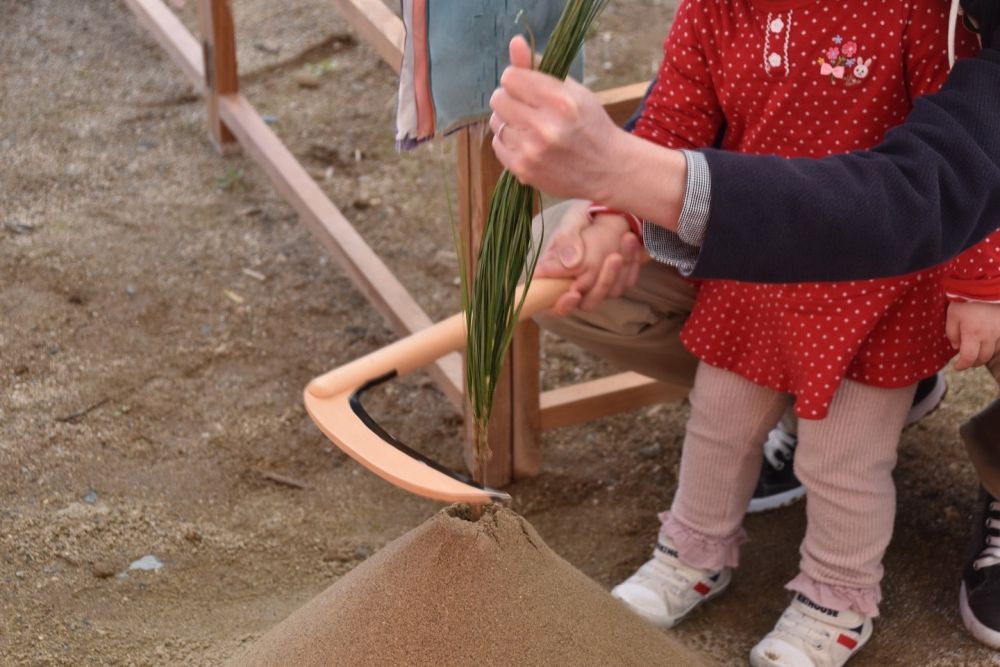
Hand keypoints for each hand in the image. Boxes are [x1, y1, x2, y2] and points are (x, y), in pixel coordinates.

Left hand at [488, 35, 626, 202]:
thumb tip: (515, 42)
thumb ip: (539, 67)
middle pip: (498, 98)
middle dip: (511, 99)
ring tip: (532, 128)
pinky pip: (497, 144)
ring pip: (496, 122)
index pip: (511, 77)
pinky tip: (528, 143)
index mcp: (560, 101)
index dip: (518, 80)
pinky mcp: (523, 170)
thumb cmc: (590, 124)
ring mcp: (531, 151)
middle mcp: (544, 126)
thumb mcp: (574, 90)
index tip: (528, 87)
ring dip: (509, 121)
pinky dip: (509, 141)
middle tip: (529, 108)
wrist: (607, 169)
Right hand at [533, 201, 641, 314]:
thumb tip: (571, 263)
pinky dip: (632, 263)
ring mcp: (597, 286)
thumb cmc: (580, 219)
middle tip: (614, 257)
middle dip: (602, 283)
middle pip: (587, 303)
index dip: (563, 305)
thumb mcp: (570, 222)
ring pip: (610, 292)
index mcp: (554, 275)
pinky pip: (627, 282)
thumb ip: (566, 240)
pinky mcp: (616, 282)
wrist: (603, 213)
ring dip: (620, 269)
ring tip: (627, 238)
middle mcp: (575, 286)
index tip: (574, 293)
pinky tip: (630, 240)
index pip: (552, 303)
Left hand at [946, 301, 999, 369]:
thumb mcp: (952, 315)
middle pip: (982, 358)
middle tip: (965, 359)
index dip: (962, 365)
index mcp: (973, 333)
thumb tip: (957, 347)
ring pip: (992, 352)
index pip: (969, 358)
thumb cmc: (966, 301)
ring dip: (983, 355)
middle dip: (972, 362)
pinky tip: (985, 342)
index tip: (957, 367)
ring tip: (975, 350)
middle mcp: (989, 336)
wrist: (986, 288)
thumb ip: (952, 334)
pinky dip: (992, 347)